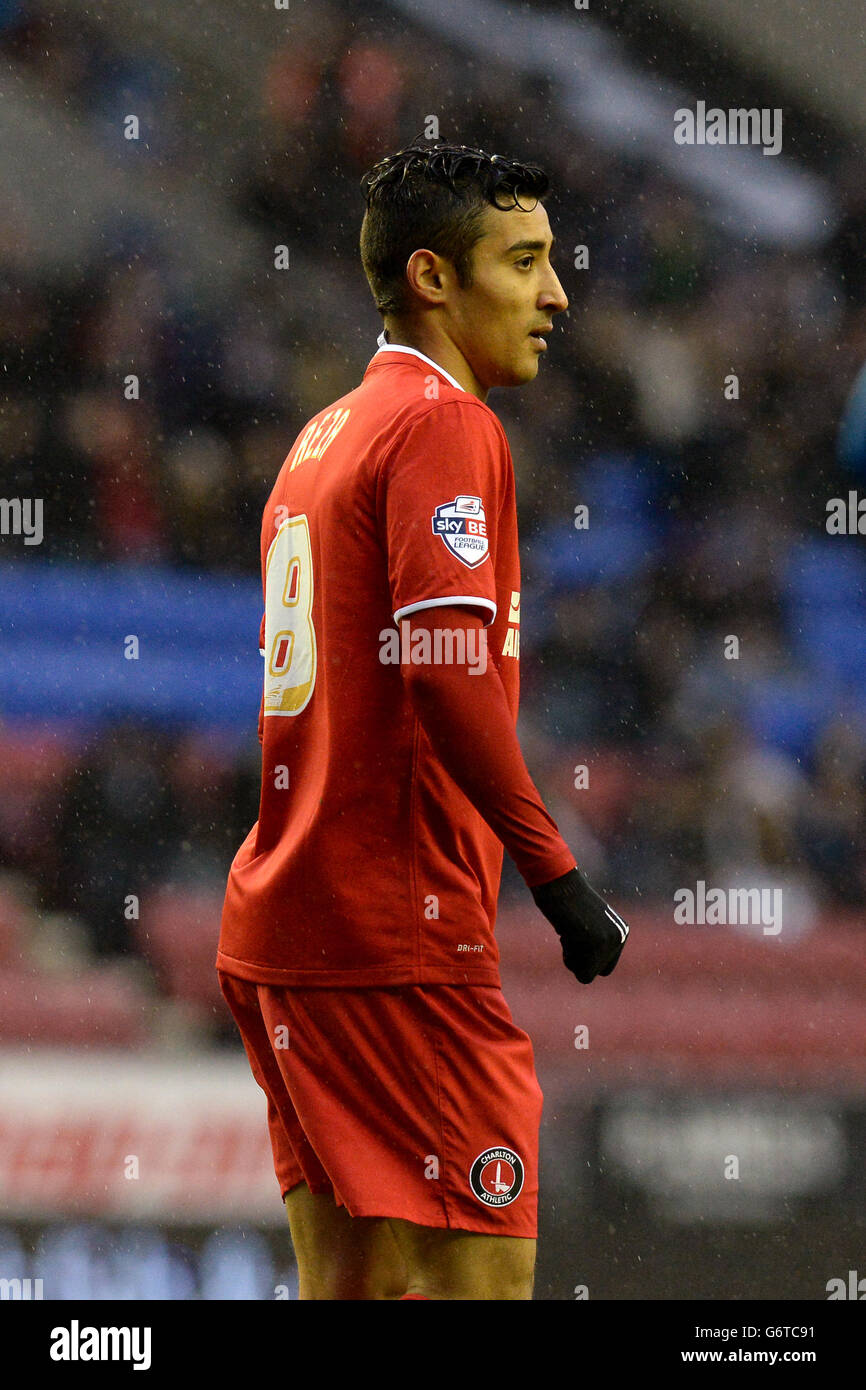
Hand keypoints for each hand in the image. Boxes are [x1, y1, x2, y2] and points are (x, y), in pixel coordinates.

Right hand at [531, 867, 628, 983]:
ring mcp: (609, 943)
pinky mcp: (596, 946)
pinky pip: (582, 974)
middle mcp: (619, 938)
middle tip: (572, 935)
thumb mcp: (586, 922)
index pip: (605, 964)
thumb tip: (588, 970)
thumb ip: (593, 942)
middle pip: (598, 971)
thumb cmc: (564, 899)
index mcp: (621, 931)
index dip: (586, 956)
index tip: (577, 934)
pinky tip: (567, 934)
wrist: (558, 882)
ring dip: (572, 957)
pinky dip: (569, 959)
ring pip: (587, 973)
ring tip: (568, 931)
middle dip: (581, 961)